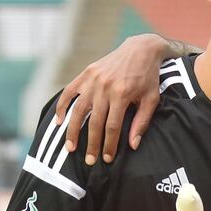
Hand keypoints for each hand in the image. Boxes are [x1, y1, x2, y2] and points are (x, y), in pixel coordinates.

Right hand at [54, 34, 167, 164]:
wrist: (140, 49)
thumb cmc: (148, 78)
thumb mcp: (151, 100)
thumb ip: (141, 122)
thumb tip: (132, 145)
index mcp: (121, 95)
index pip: (112, 127)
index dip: (109, 144)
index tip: (107, 159)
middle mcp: (104, 87)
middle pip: (94, 122)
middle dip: (91, 144)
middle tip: (89, 161)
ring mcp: (93, 79)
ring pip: (78, 110)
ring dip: (73, 130)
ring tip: (70, 147)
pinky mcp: (86, 73)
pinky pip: (69, 92)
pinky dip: (62, 106)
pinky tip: (59, 121)